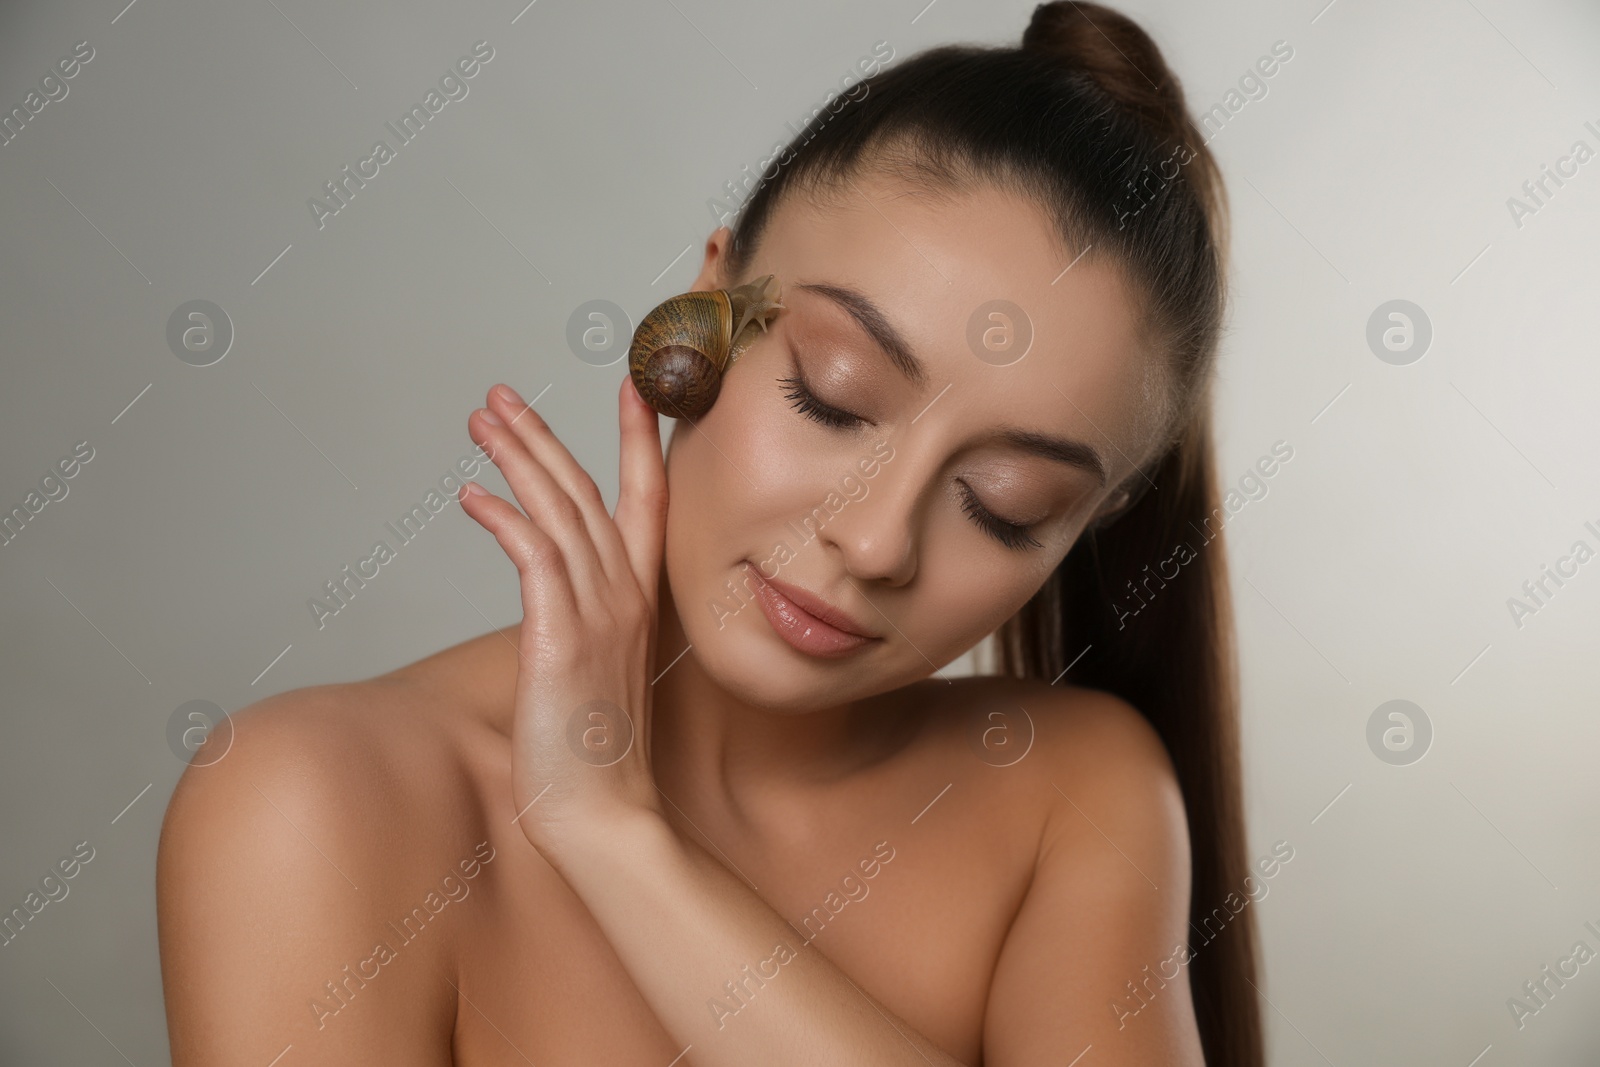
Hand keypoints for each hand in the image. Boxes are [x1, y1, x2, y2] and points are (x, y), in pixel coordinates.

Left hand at [458, 378, 669, 861]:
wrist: (605, 813)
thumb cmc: (594, 754)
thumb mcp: (599, 672)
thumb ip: (586, 625)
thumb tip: (555, 605)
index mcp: (640, 599)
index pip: (647, 500)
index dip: (639, 441)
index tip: (631, 388)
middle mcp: (626, 596)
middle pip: (586, 492)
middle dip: (543, 436)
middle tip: (502, 395)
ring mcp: (598, 615)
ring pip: (559, 512)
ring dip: (517, 459)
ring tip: (481, 421)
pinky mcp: (562, 638)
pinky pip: (534, 558)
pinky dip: (505, 520)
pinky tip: (473, 495)